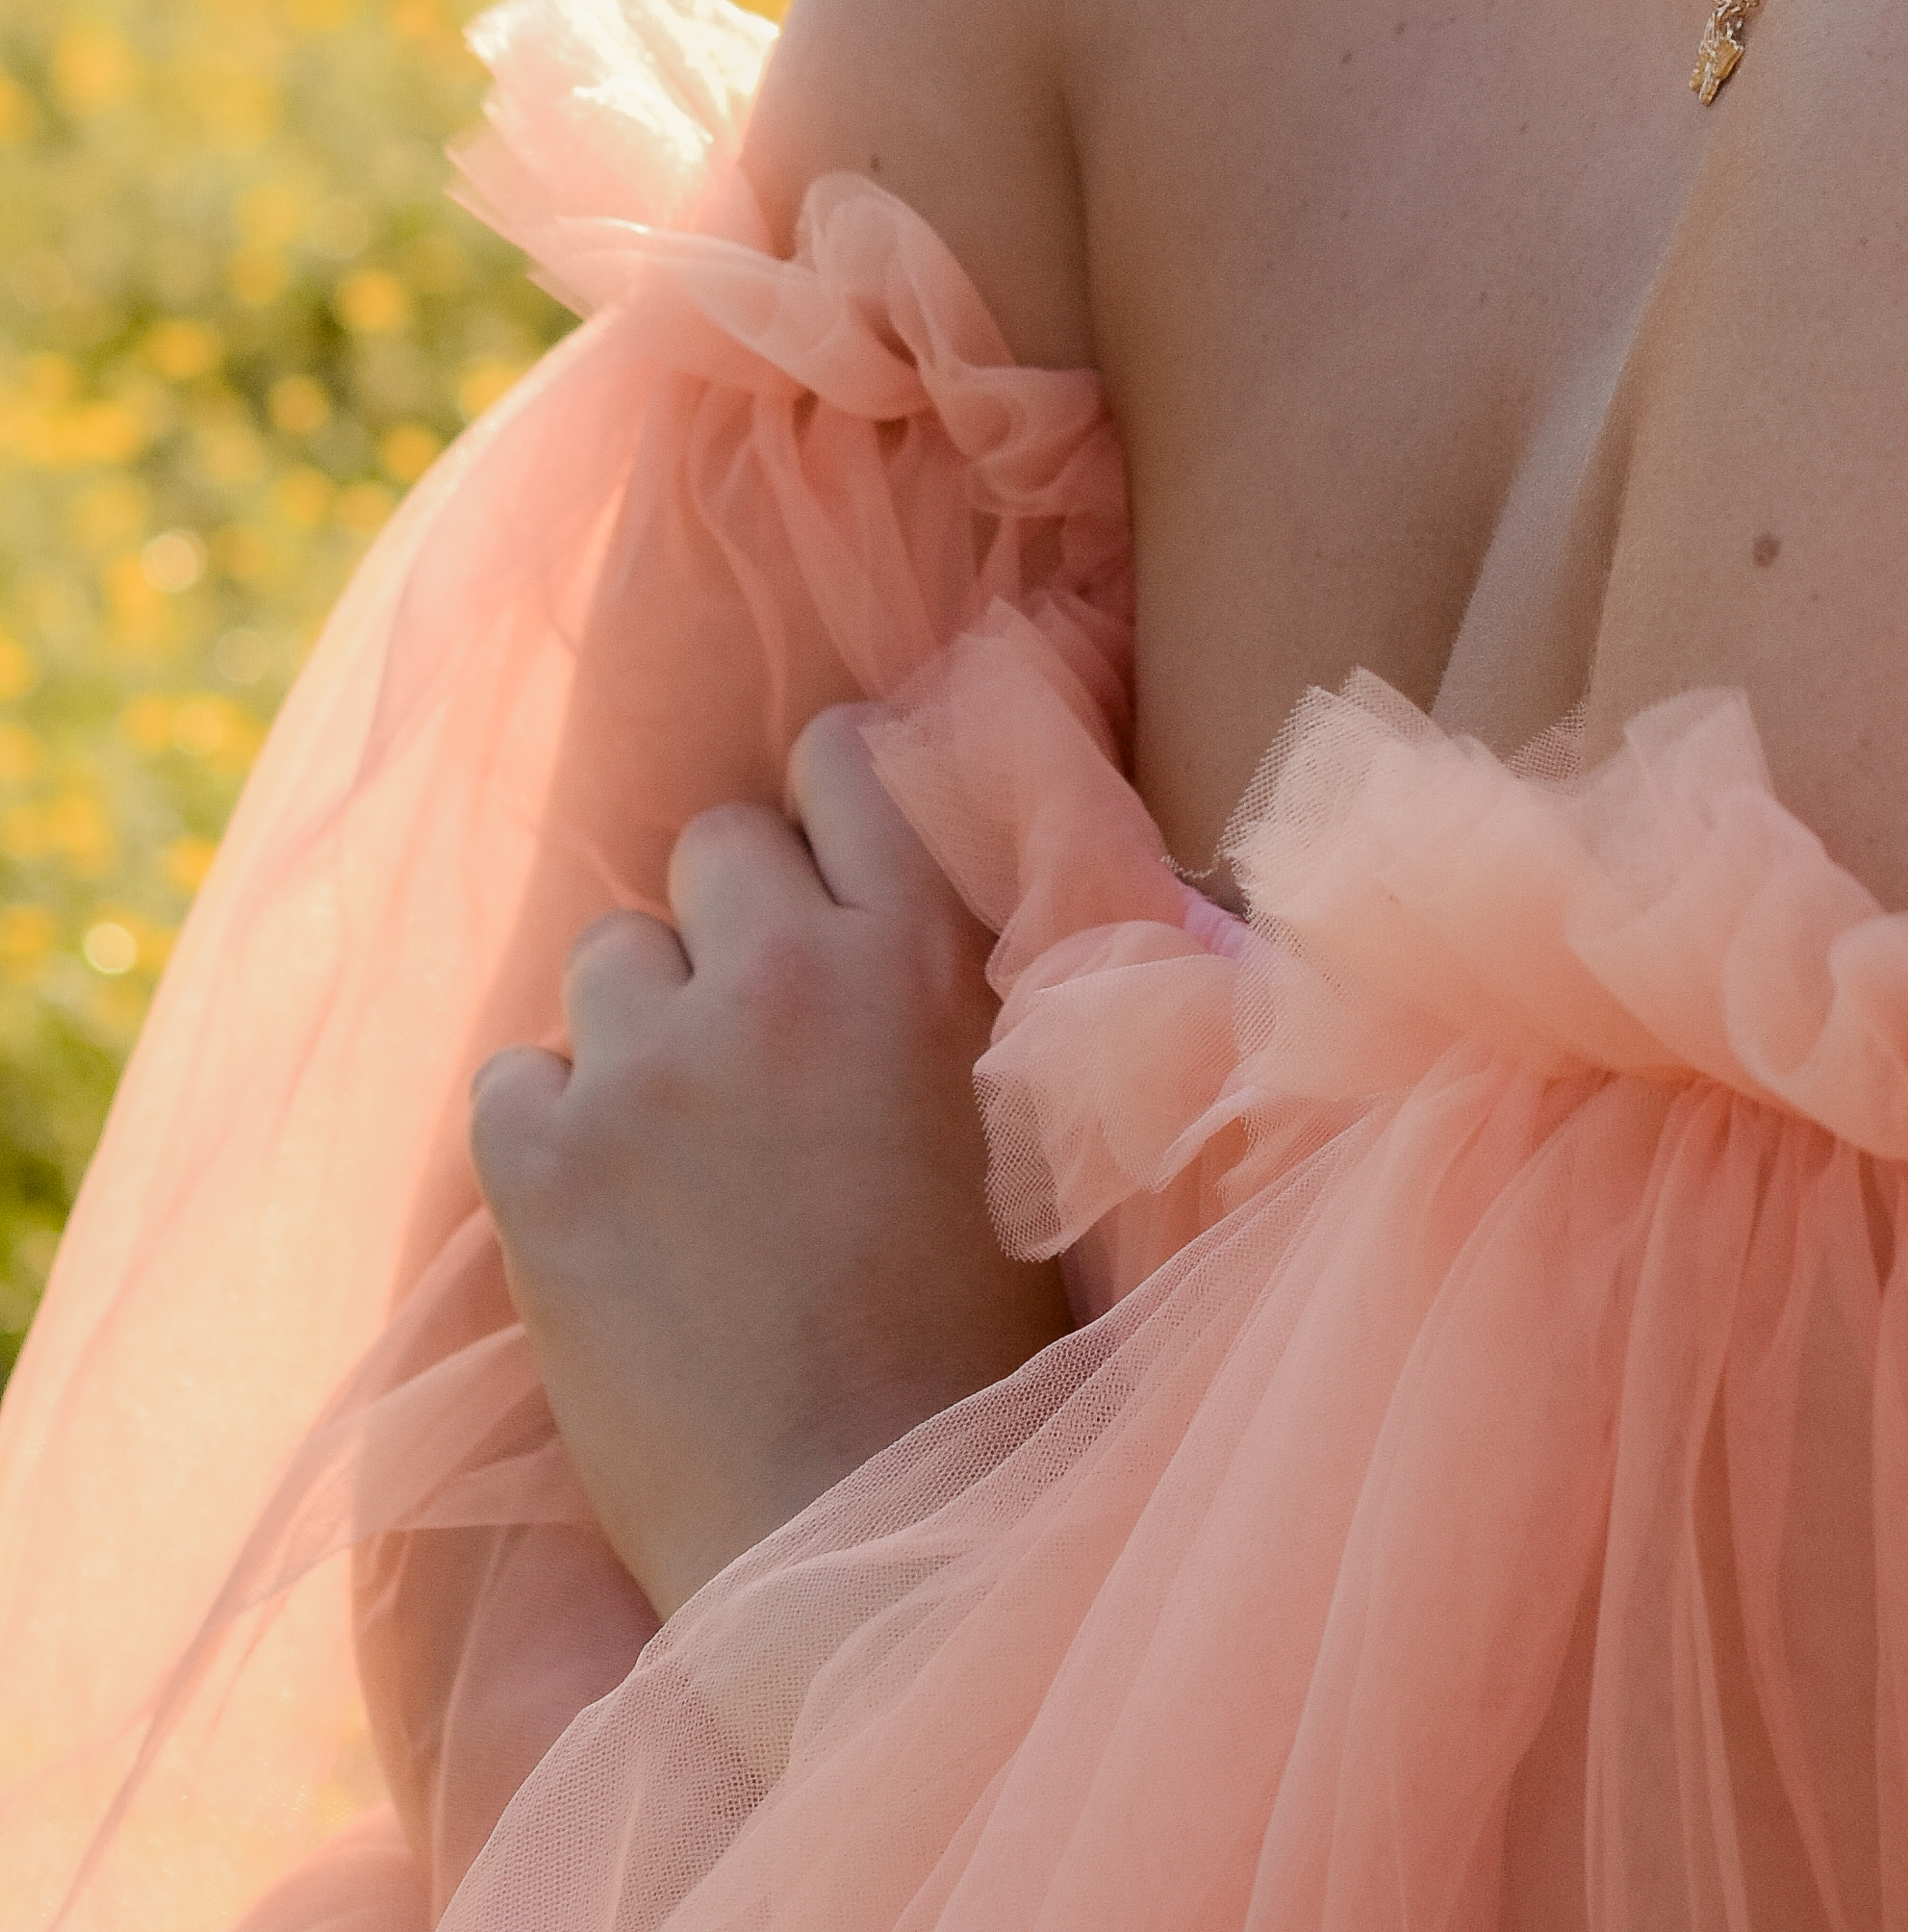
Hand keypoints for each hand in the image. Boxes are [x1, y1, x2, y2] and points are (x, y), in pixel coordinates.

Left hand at [469, 704, 1071, 1619]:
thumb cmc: (972, 1348)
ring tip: (681, 1146)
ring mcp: (650, 1067)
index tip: (818, 873)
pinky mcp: (541, 1166)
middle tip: (752, 1036)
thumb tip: (895, 897)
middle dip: (728, 924)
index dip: (822, 810)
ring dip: (638, 1025)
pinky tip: (604, 1211)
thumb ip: (950, 986)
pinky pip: (510, 1076)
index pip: (839, 762)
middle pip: (712, 845)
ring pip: (609, 956)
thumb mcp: (1016, 1119)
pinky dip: (547, 1127)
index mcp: (919, 953)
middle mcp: (782, 975)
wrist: (853, 1525)